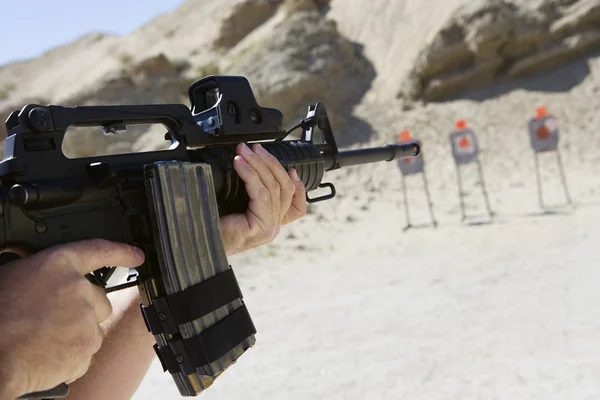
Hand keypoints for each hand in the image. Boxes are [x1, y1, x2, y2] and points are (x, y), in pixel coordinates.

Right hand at [0, 239, 144, 398]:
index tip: (137, 255)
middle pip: (98, 299)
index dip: (122, 252)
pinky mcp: (86, 348)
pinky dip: (69, 357)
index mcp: (58, 265)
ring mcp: (86, 320)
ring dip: (74, 335)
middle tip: (53, 320)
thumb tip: (48, 280)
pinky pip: (83, 352)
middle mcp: (79, 289)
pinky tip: (44, 355)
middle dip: (83, 310)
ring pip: (91, 328)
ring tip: (42, 339)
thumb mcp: (14, 277)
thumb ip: (43, 275)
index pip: (99, 250)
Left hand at [220, 143, 306, 254]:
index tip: (291, 168)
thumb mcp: (236, 205)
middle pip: (284, 188)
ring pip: (273, 187)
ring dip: (258, 164)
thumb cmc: (212, 226)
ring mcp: (270, 228)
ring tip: (244, 151)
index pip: (296, 207)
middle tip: (254, 148)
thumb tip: (253, 165)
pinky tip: (240, 164)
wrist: (199, 242)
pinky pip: (261, 194)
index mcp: (271, 223)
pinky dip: (251, 174)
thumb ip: (251, 193)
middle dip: (270, 163)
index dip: (299, 187)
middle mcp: (274, 227)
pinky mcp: (261, 227)